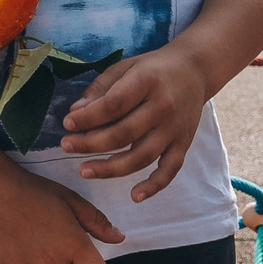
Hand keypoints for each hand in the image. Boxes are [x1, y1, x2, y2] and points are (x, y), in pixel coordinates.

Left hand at [59, 46, 208, 203]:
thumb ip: (101, 88)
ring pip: (142, 156)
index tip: (67, 124)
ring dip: (111, 168)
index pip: (114, 104)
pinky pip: (170, 169)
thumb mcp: (125, 67)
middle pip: (124, 134)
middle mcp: (163, 107)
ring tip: (85, 171)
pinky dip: (154, 185)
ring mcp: (174, 129)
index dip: (89, 117)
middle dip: (91, 143)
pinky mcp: (183, 143)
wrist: (195, 69)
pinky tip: (135, 196)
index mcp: (147, 82)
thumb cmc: (153, 69)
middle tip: (66, 146)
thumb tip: (75, 112)